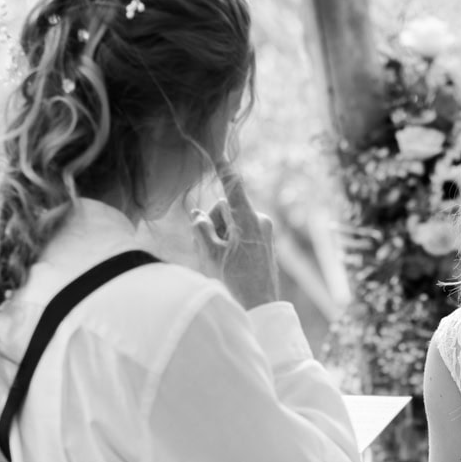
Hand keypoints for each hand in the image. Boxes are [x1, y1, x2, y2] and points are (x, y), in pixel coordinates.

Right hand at [191, 167, 277, 309]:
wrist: (260, 308)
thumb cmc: (235, 283)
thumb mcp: (210, 255)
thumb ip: (201, 229)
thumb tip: (196, 214)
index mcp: (248, 220)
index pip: (233, 188)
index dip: (223, 170)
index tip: (218, 153)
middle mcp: (259, 221)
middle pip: (225, 208)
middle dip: (213, 223)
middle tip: (209, 249)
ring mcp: (263, 232)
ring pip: (231, 221)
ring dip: (219, 234)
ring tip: (219, 261)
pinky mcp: (263, 242)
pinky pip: (240, 232)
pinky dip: (229, 241)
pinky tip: (227, 263)